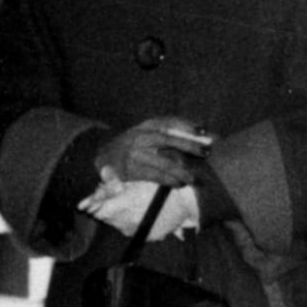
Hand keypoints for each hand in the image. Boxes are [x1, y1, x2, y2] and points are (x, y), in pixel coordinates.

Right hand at [95, 116, 211, 188]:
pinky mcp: (130, 170)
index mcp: (145, 126)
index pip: (169, 122)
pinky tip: (179, 184)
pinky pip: (155, 176)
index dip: (188, 125)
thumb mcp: (144, 134)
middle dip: (190, 145)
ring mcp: (135, 153)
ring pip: (163, 161)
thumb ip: (164, 136)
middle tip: (207, 152)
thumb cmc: (129, 147)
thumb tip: (196, 140)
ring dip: (181, 170)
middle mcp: (140, 136)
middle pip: (169, 139)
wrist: (98, 158)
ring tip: (194, 178)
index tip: (205, 131)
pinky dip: (169, 181)